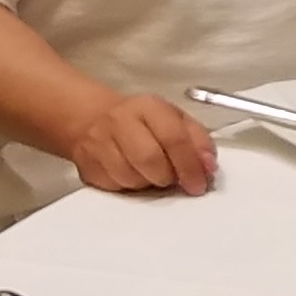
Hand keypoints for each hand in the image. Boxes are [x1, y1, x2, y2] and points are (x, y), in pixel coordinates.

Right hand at [67, 89, 216, 195]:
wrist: (92, 119)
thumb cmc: (142, 123)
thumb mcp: (176, 120)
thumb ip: (198, 141)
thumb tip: (209, 166)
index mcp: (148, 107)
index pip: (173, 137)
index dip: (190, 165)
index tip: (198, 184)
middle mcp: (120, 121)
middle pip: (150, 160)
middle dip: (167, 176)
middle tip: (173, 179)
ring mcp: (98, 143)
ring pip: (131, 178)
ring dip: (148, 183)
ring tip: (151, 172)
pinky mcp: (86, 166)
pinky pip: (114, 187)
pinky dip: (129, 188)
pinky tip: (133, 174)